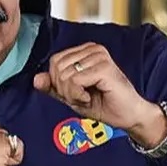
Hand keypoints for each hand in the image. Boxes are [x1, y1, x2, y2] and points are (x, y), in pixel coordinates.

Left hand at [32, 43, 166, 146]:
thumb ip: (54, 88)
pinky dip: (78, 96)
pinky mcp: (103, 67)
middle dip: (65, 90)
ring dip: (73, 94)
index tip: (78, 93)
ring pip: (64, 76)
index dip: (59, 84)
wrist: (130, 116)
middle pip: (57, 68)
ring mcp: (99, 56)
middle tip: (83, 97)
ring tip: (89, 97)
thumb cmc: (105, 105)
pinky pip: (75, 81)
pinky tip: (92, 97)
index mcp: (85, 51)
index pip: (54, 62)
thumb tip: (36, 79)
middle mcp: (92, 49)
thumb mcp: (73, 97)